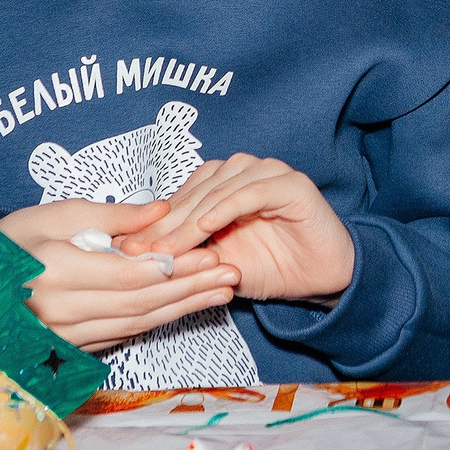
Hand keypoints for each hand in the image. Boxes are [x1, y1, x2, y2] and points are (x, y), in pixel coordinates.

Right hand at [0, 199, 239, 351]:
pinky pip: (121, 336)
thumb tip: (163, 211)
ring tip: (220, 292)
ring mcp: (63, 338)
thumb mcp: (55, 214)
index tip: (211, 253)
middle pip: (141, 304)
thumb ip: (112, 216)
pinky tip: (184, 308)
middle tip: (230, 275)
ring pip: (136, 325)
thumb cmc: (9, 241)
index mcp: (55, 273)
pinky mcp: (68, 349)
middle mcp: (60, 312)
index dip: (176, 267)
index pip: (131, 276)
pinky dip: (156, 322)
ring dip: (182, 309)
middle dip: (190, 289)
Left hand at [126, 156, 355, 300]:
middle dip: (166, 225)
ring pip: (219, 191)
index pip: (182, 197)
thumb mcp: (219, 263)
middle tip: (141, 251)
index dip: (155, 223)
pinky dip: (228, 207)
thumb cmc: (272, 267)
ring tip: (169, 247)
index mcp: (224, 183)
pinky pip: (252, 192)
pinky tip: (208, 226)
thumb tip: (139, 253)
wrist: (321, 278)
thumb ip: (188, 253)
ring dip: (191, 220)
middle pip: (196, 194)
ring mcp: (268, 173)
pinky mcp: (291, 184)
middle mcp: (244, 171)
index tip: (127, 248)